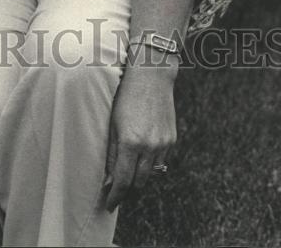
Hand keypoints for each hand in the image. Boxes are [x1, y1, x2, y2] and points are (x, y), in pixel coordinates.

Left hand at [104, 61, 177, 211]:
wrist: (151, 75)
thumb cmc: (125, 95)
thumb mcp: (112, 122)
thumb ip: (110, 151)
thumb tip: (108, 176)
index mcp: (130, 142)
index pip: (123, 180)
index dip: (116, 196)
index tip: (109, 205)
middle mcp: (149, 146)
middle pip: (139, 181)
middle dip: (127, 187)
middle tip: (116, 189)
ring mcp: (163, 144)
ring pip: (151, 173)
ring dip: (139, 175)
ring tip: (128, 170)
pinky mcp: (172, 139)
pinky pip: (161, 160)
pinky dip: (150, 161)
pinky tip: (141, 152)